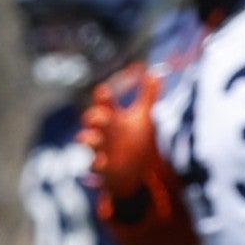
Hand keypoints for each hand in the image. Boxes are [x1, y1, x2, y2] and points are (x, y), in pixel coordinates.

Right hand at [79, 71, 161, 197]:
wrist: (135, 171)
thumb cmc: (135, 140)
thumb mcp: (144, 117)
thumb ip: (148, 95)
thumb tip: (155, 73)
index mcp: (113, 117)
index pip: (105, 103)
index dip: (103, 98)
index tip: (104, 91)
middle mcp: (104, 132)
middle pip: (94, 120)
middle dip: (95, 118)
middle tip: (103, 117)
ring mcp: (101, 149)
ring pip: (89, 142)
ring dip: (90, 140)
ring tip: (93, 140)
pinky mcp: (103, 168)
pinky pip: (95, 167)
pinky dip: (97, 165)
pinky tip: (101, 164)